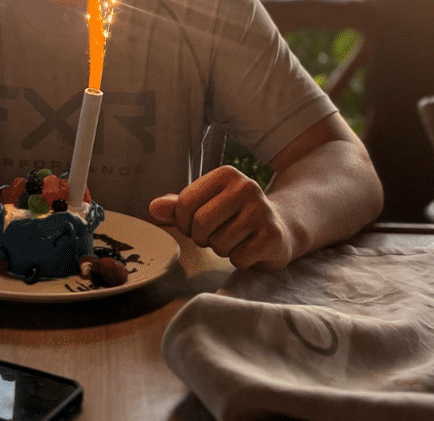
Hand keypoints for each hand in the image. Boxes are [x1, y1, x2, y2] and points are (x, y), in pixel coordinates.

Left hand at [148, 165, 293, 269]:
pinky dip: (238, 260)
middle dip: (201, 237)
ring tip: (234, 239)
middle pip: (200, 223)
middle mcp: (245, 187)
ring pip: (219, 244)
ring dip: (221, 249)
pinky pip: (238, 258)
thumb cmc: (234, 217)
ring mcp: (262, 210)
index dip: (183, 222)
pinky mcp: (272, 236)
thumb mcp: (205, 205)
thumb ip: (177, 206)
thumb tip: (153, 208)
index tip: (194, 225)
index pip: (185, 202)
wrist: (280, 229)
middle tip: (215, 235)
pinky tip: (249, 248)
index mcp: (225, 174)